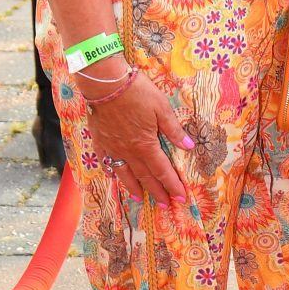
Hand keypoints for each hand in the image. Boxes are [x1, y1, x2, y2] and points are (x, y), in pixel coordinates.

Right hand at [81, 64, 192, 205]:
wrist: (106, 84)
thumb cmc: (137, 93)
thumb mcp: (161, 108)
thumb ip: (174, 130)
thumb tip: (189, 146)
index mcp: (146, 145)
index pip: (162, 170)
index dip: (172, 185)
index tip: (180, 197)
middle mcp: (129, 152)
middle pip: (145, 176)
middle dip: (157, 191)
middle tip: (164, 205)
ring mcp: (113, 148)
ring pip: (125, 173)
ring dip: (134, 187)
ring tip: (140, 198)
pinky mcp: (100, 141)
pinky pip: (106, 162)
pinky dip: (112, 171)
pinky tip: (114, 176)